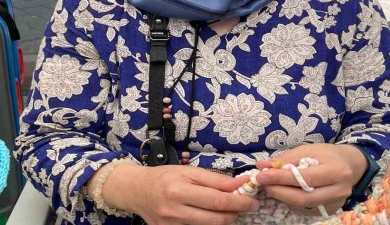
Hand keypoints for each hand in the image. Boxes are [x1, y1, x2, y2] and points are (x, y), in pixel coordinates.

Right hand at [101, 163, 259, 224]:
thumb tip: (240, 184)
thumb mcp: (189, 171)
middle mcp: (175, 211)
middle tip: (246, 205)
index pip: (217, 200)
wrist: (136, 191)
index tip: (253, 201)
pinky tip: (212, 215)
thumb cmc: (164, 176)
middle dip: (235, 213)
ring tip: (229, 209)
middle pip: (216, 219)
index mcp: (179, 190)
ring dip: (224, 219)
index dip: (239, 202)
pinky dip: (209, 224)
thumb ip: (215, 179)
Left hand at [253, 143, 367, 216]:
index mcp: (336, 171)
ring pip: (303, 206)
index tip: (261, 175)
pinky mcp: (330, 211)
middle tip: (263, 184)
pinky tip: (287, 193)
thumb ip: (285, 159)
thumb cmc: (327, 155)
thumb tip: (262, 166)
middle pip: (303, 197)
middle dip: (279, 191)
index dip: (280, 178)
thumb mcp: (307, 149)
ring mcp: (336, 203)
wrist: (348, 165)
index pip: (304, 178)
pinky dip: (292, 203)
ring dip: (283, 197)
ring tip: (273, 186)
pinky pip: (306, 210)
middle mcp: (339, 190)